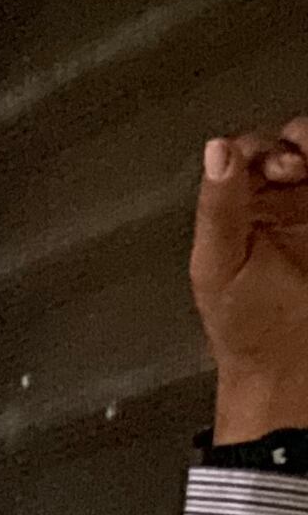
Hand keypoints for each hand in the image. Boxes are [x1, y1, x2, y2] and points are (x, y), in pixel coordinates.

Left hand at [195, 116, 307, 440]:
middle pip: (295, 147)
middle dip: (301, 142)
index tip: (280, 163)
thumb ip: (220, 207)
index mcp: (238, 210)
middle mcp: (279, 205)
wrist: (291, 373)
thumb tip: (215, 151)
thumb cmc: (248, 330)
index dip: (262, 148)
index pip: (249, 154)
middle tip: (302, 163)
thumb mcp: (219, 264)